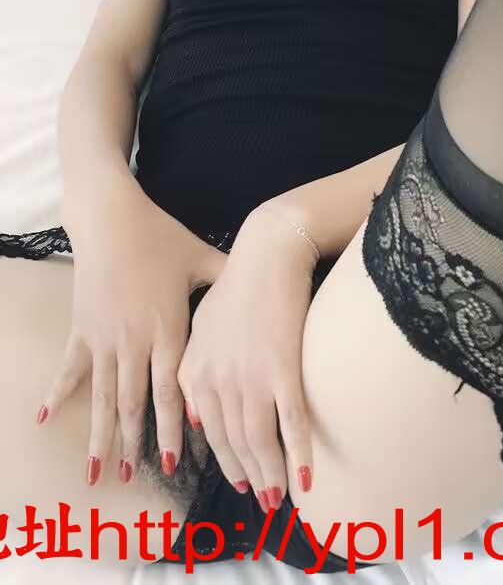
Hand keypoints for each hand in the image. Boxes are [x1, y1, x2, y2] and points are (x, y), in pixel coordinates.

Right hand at [39, 182, 225, 486]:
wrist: (111, 216)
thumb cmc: (160, 236)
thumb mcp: (202, 258)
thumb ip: (229, 280)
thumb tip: (265, 287)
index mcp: (167, 329)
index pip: (172, 390)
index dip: (174, 428)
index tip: (176, 463)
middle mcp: (134, 341)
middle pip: (134, 402)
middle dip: (136, 443)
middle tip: (136, 479)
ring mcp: (104, 337)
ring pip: (102, 395)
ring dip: (100, 433)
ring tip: (97, 468)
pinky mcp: (82, 327)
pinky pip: (70, 367)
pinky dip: (57, 392)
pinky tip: (44, 417)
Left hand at [177, 204, 317, 510]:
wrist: (268, 253)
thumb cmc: (238, 283)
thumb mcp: (202, 325)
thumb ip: (194, 372)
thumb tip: (197, 416)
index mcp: (194, 371)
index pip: (208, 431)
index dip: (226, 460)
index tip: (239, 479)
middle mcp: (217, 380)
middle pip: (233, 442)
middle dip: (248, 475)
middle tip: (262, 499)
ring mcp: (250, 377)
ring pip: (259, 440)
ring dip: (271, 474)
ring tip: (281, 496)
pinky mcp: (282, 369)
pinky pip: (291, 422)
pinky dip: (299, 453)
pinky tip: (307, 475)